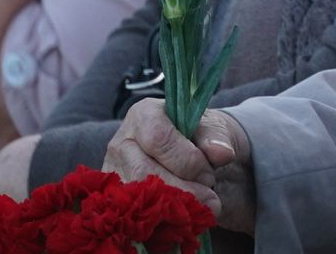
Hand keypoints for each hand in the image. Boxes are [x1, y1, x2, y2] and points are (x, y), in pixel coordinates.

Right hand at [104, 100, 255, 233]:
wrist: (190, 152)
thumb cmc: (199, 135)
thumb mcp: (212, 128)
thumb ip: (216, 138)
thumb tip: (222, 153)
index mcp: (144, 115)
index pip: (158, 138)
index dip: (187, 160)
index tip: (209, 174)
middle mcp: (121, 142)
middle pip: (144, 172)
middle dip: (182, 189)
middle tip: (210, 198)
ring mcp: (113, 172)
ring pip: (136, 196)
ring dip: (172, 206)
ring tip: (199, 209)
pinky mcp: (115, 197)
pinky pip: (132, 213)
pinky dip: (160, 218)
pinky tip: (180, 219)